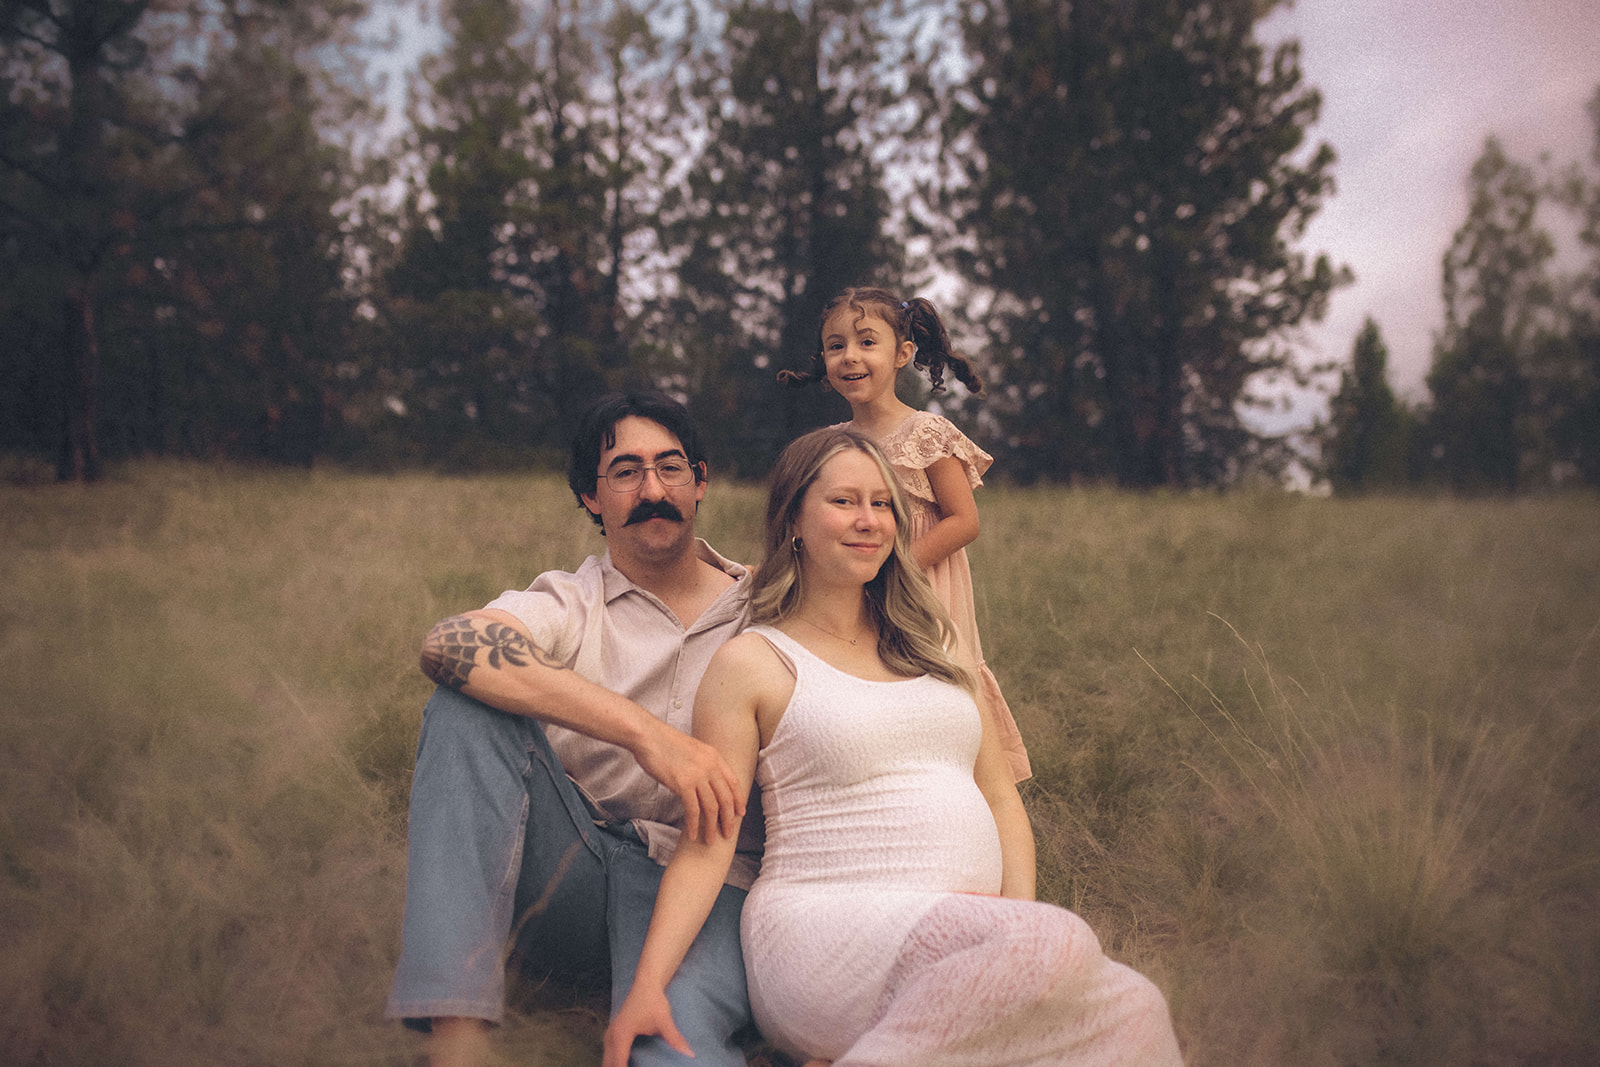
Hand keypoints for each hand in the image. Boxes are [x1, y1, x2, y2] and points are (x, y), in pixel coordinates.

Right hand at [603, 985, 690, 1066]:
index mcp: (621, 1035)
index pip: (619, 1064)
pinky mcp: (613, 1034)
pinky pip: (609, 1054)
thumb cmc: (653, 1000)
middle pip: (608, 1064)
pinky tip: (625, 1066)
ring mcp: (610, 1035)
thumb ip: (675, 1039)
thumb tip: (690, 1054)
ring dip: (615, 1066)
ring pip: (606, 1060)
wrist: (646, 983)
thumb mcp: (664, 1020)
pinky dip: (614, 1063)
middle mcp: (611, 1036)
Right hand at [634, 718, 744, 843]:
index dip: (739, 799)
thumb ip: (702, 763)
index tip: (740, 813)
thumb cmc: (665, 743)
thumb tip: (705, 782)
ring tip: (709, 840)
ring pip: (712, 808)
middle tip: (728, 834)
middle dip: (728, 819)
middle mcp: (710, 766)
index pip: (734, 782)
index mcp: (714, 756)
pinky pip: (693, 810)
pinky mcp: (683, 784)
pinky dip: (694, 825)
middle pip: (726, 798)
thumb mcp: (692, 749)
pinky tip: (693, 834)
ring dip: (711, 827)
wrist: (648, 736)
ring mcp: (697, 775)